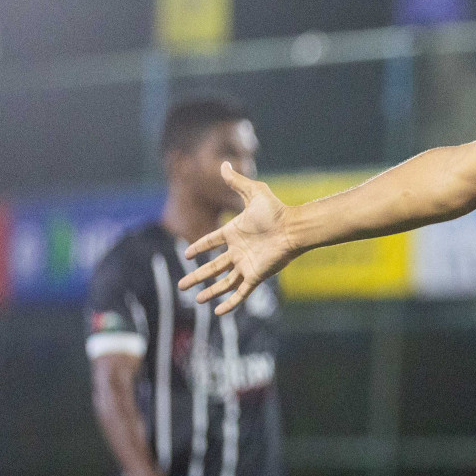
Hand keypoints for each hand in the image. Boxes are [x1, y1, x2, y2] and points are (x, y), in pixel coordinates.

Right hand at [178, 161, 297, 314]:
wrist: (294, 227)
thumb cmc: (276, 210)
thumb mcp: (254, 192)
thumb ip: (236, 181)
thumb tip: (223, 163)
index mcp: (234, 233)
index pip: (211, 242)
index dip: (199, 248)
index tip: (187, 254)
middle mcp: (238, 251)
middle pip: (213, 267)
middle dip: (197, 276)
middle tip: (181, 285)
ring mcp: (246, 265)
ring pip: (224, 282)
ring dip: (210, 291)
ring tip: (195, 300)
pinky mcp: (256, 275)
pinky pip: (241, 292)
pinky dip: (230, 303)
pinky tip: (219, 312)